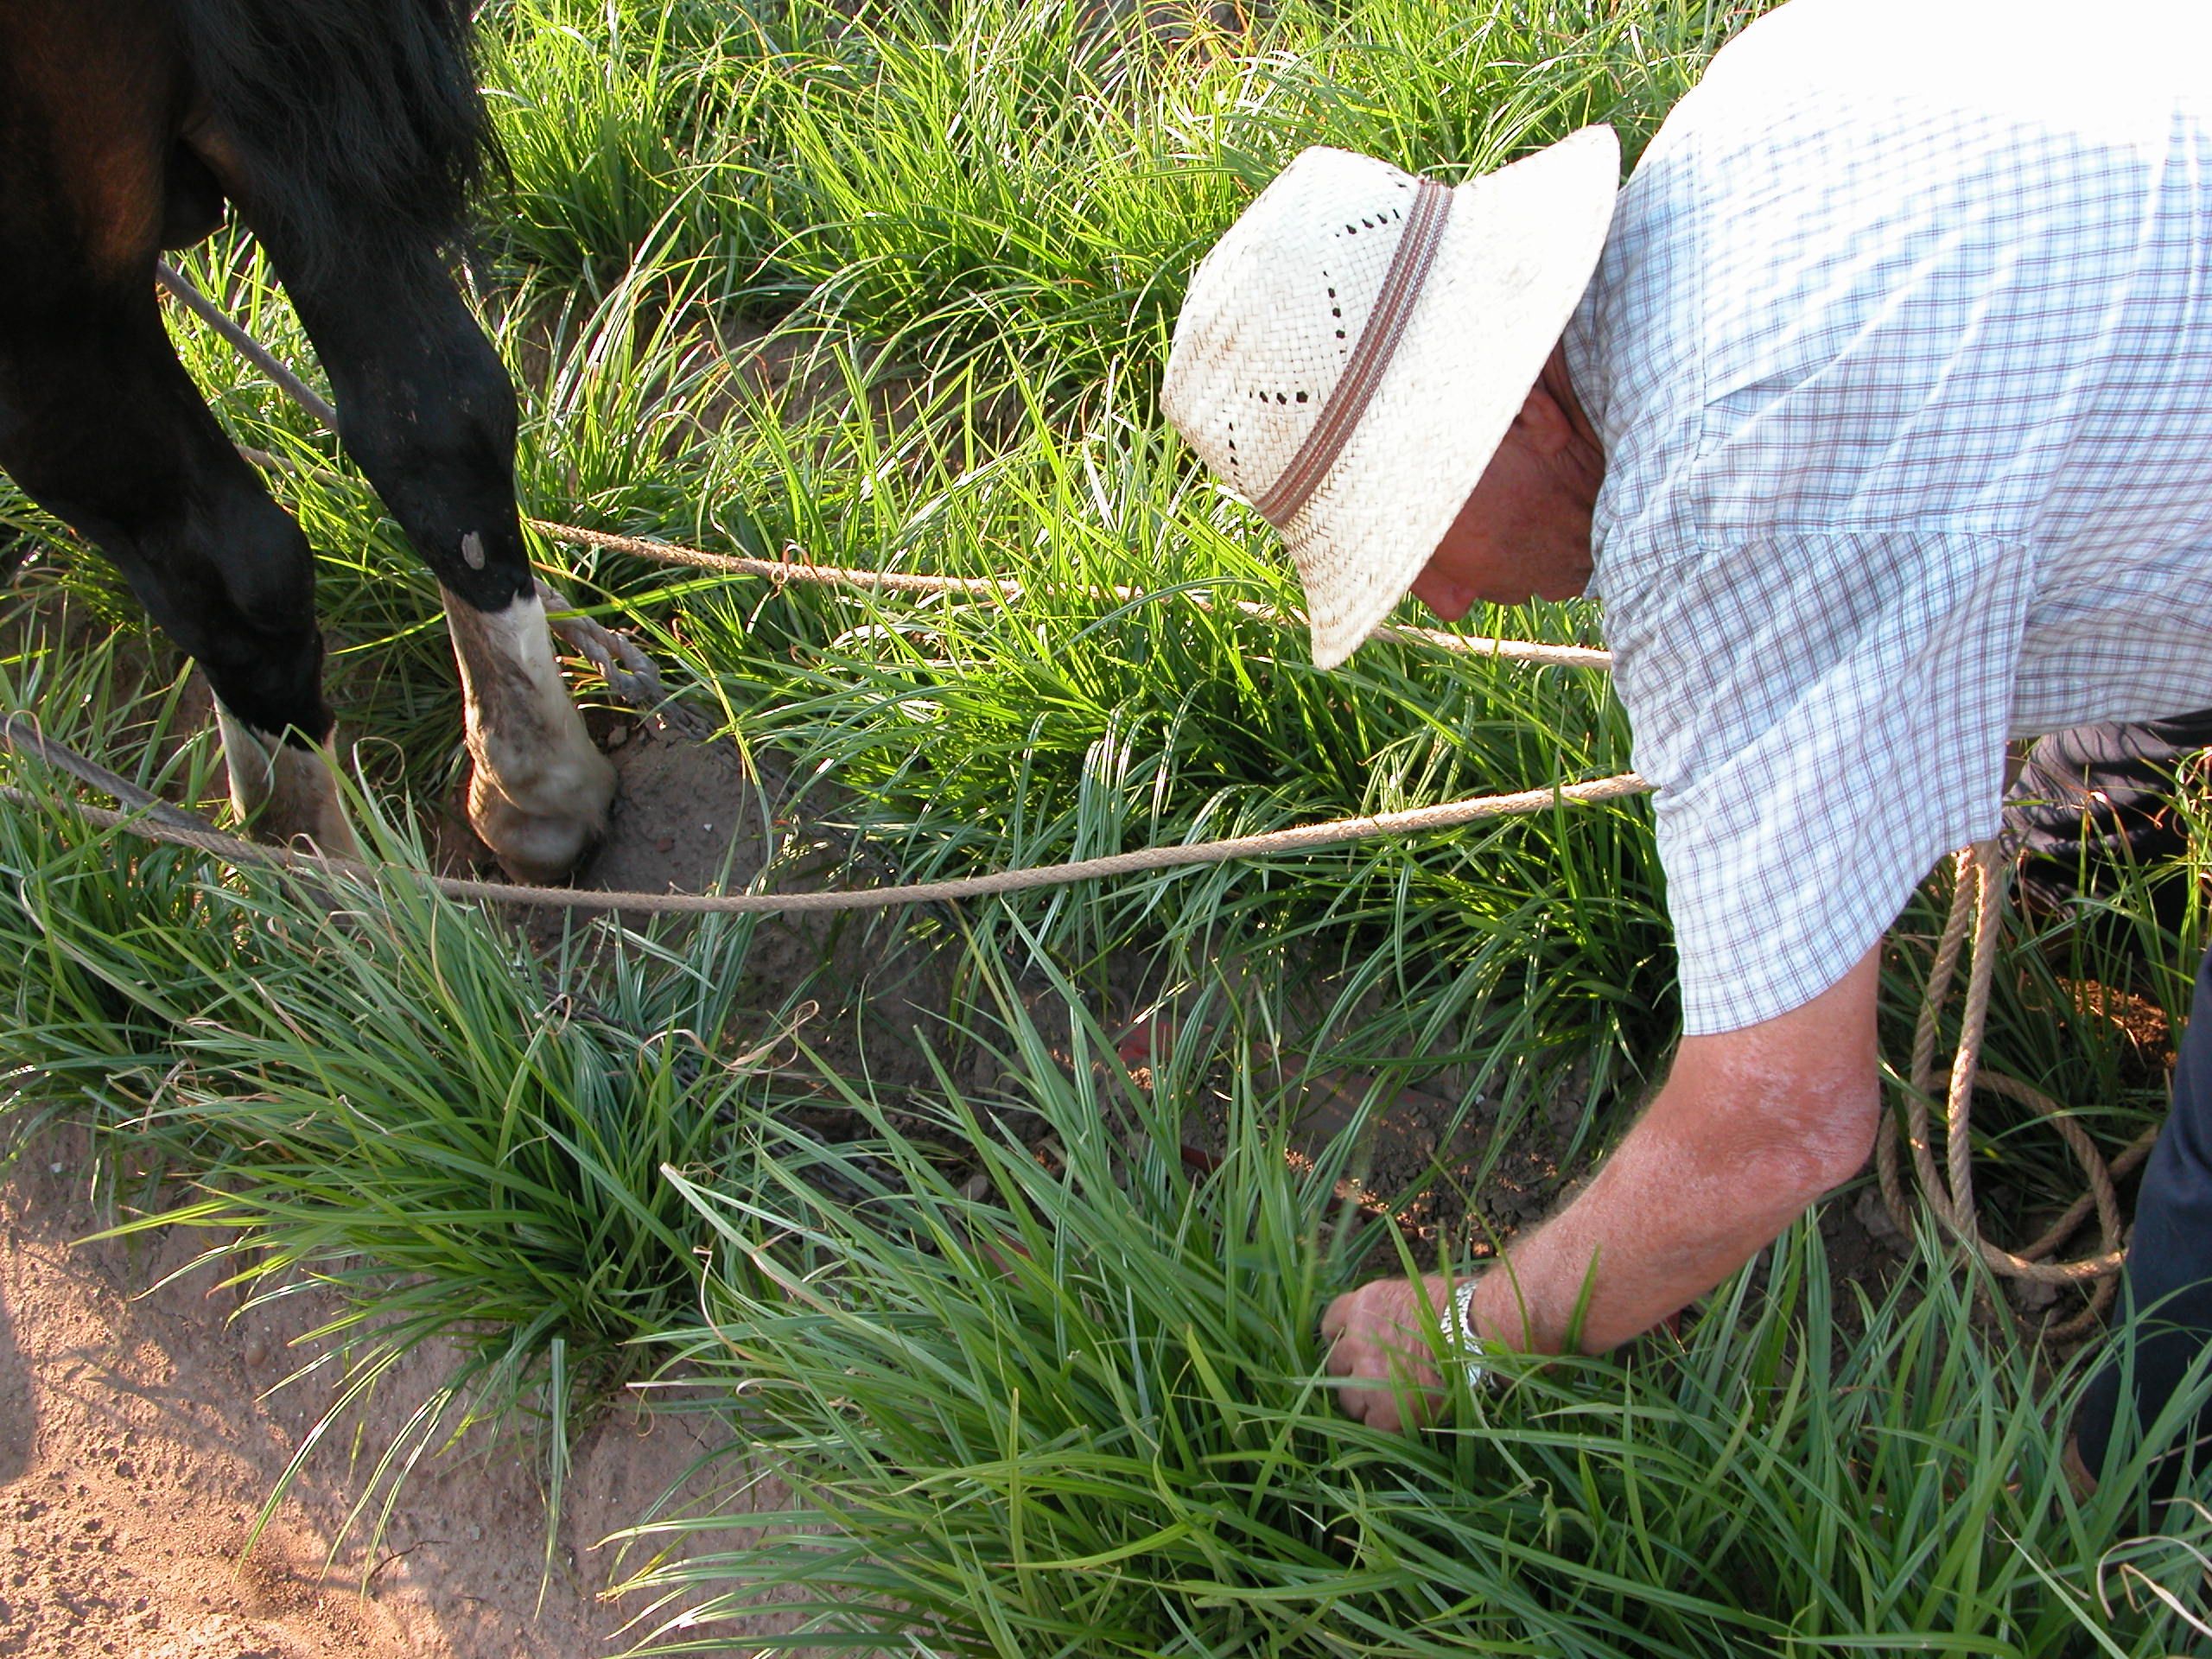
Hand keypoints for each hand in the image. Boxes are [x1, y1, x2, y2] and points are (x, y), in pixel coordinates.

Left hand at [1319, 1271, 1459, 1431]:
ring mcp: (1368, 1375)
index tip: (1356, 1348)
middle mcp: (1358, 1339)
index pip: (1331, 1325)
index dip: (1343, 1339)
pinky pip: (1372, 1424)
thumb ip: (1389, 1310)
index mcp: (1364, 1305)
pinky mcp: (1385, 1407)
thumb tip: (1390, 1322)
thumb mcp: (1415, 1294)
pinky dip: (1387, 1424)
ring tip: (1395, 1402)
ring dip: (1366, 1403)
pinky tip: (1406, 1417)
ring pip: (1349, 1399)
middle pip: (1336, 1365)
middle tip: (1377, 1380)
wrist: (1479, 1335)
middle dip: (1353, 1374)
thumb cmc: (1460, 1309)